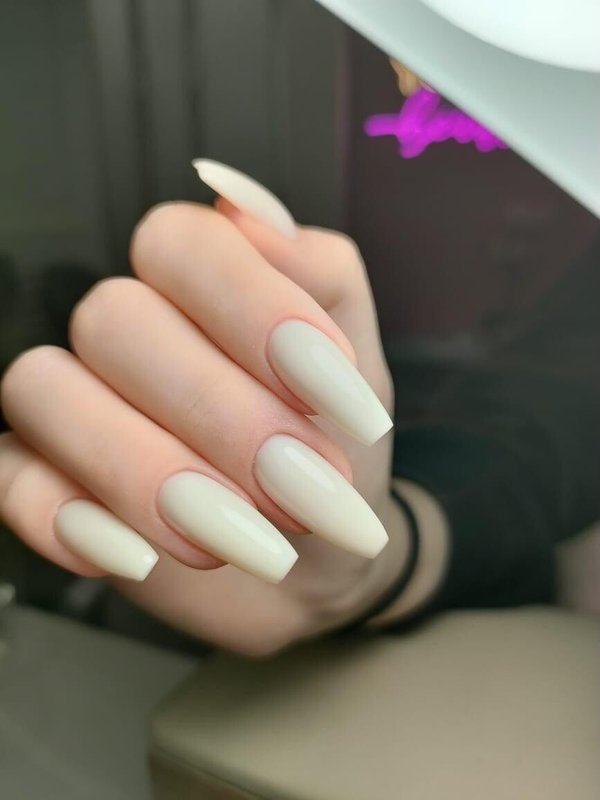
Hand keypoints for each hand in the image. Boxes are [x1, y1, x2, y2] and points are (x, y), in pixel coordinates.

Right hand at [0, 164, 415, 654]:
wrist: (323, 560)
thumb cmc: (335, 455)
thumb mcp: (358, 371)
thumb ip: (323, 278)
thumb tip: (242, 203)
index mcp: (197, 287)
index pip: (178, 242)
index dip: (251, 307)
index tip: (331, 388)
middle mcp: (125, 333)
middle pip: (115, 321)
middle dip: (220, 413)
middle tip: (304, 486)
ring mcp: (74, 406)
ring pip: (46, 391)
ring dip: (146, 472)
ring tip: (246, 539)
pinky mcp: (43, 483)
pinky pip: (13, 480)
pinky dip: (68, 521)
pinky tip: (143, 559)